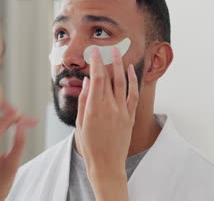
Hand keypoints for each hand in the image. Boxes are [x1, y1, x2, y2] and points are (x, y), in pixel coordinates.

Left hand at [0, 102, 37, 200]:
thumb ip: (19, 142)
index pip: (4, 120)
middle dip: (14, 117)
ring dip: (7, 121)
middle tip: (29, 120)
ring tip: (21, 121)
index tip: (33, 121)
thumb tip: (23, 125)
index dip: (20, 118)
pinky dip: (0, 128)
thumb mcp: (13, 164)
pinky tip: (8, 129)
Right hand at [75, 47, 138, 200]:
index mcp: (94, 108)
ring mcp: (121, 111)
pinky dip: (133, 81)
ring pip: (122, 83)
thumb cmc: (90, 146)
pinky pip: (133, 95)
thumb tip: (88, 82)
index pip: (96, 79)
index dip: (95, 63)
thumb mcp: (80, 123)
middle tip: (104, 48)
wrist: (106, 165)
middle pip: (109, 78)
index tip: (93, 52)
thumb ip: (84, 101)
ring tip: (118, 53)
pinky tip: (130, 71)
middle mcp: (109, 107)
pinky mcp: (129, 117)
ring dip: (120, 66)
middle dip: (106, 61)